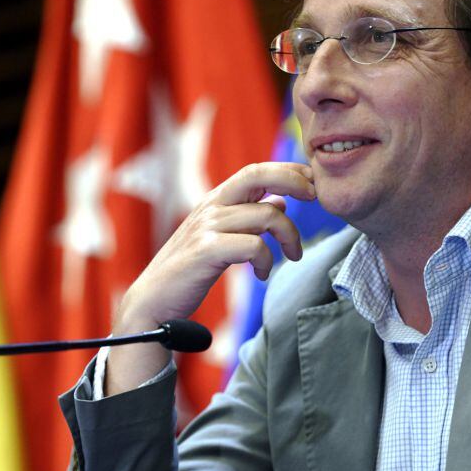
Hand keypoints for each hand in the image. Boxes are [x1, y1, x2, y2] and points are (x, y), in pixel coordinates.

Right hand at [106, 162, 313, 392]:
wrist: (154, 300)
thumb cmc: (189, 270)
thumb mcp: (220, 236)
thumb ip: (248, 216)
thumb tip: (280, 201)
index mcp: (215, 200)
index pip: (256, 170)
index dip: (288, 170)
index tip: (313, 182)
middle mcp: (211, 206)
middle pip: (258, 174)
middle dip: (294, 179)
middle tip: (316, 197)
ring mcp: (207, 226)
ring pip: (267, 215)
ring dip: (289, 237)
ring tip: (292, 255)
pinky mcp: (207, 250)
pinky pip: (254, 246)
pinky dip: (267, 261)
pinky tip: (261, 274)